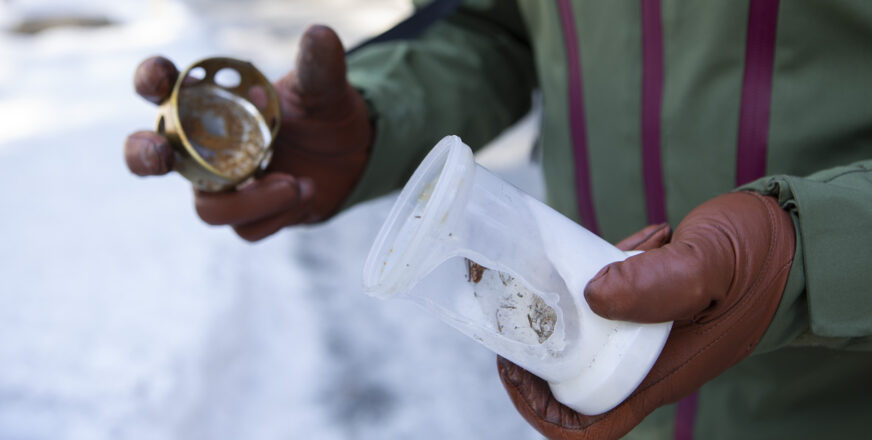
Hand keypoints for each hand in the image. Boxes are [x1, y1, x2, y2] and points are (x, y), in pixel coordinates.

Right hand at [124, 25, 371, 240]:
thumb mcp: (324, 87)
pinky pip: (246, 228)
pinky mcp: (247, 216)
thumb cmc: (323, 113)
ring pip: (206, 207)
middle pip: (147, 156)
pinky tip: (307, 192)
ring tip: (295, 184)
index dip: (150, 80)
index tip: (160, 77)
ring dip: (249, 202)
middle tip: (161, 155)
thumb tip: (321, 34)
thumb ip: (319, 66)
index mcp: (210, 103)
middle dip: (143, 154)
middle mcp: (204, 147)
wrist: (355, 156)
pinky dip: (278, 214)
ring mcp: (221, 186)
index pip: (161, 88)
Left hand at [498, 191, 795, 439]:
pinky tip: (616, 245)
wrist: (797, 240)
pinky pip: (609, 303)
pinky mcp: (651, 307)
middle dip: (538, 348)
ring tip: (563, 260)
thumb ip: (661, 280)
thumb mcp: (711, 262)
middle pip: (574, 382)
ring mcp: (648, 335)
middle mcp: (649, 362)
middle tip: (518, 303)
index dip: (540, 410)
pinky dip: (599, 275)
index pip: (591, 425)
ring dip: (567, 305)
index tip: (514, 366)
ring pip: (587, 339)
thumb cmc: (764, 258)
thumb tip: (594, 295)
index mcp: (661, 373)